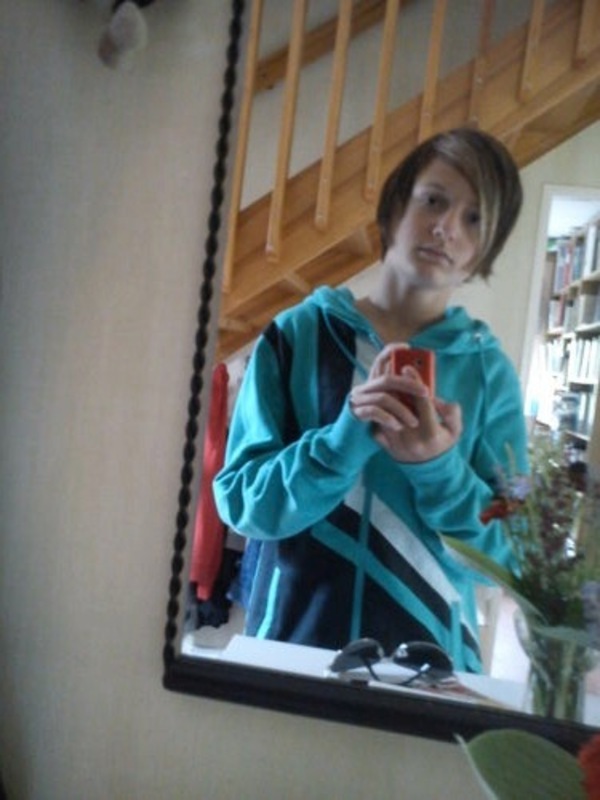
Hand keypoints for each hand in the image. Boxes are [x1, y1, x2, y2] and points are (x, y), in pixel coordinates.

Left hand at [348, 345, 461, 461]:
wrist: (429, 471)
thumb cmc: (442, 445)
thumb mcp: (455, 430)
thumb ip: (451, 412)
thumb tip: (436, 399)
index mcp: (431, 433)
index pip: (421, 403)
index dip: (415, 382)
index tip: (408, 367)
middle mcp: (412, 438)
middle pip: (400, 405)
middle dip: (396, 385)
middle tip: (393, 370)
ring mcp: (397, 442)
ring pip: (386, 413)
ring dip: (386, 396)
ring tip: (386, 382)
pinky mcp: (386, 445)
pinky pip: (377, 424)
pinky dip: (378, 412)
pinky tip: (380, 401)